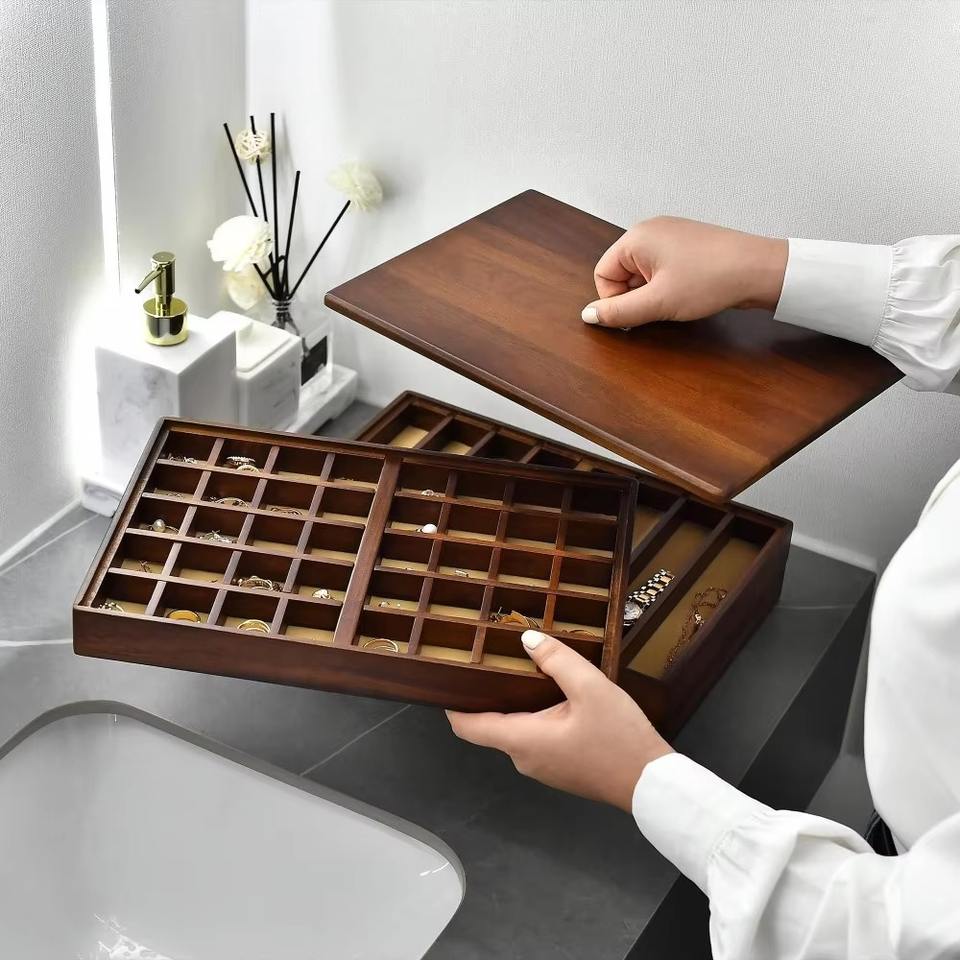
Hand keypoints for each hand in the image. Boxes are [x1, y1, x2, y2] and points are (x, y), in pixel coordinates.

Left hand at [446, 631, 671, 811]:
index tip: (447, 680)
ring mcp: (542, 768)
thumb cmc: (620, 738)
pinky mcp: (560, 769)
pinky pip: (536, 738)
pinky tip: (555, 695)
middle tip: (494, 659)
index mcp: (522, 740)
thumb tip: (527, 639)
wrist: (651, 784)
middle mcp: (524, 758)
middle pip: (492, 724)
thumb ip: (558, 660)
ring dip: (518, 703)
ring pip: (517, 730)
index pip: (468, 727)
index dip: (452, 705)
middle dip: (491, 694)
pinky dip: (537, 716)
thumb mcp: (591, 688)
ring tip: (526, 669)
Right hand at [581, 216, 787, 328]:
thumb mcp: (657, 303)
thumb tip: (587, 316)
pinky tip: (688, 291)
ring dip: (653, 292)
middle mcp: (650, 230)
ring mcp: (670, 235)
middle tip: (661, 306)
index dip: (615, 300)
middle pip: (621, 272)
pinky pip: (662, 269)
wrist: (759, 270)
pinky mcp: (687, 244)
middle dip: (636, 296)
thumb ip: (618, 312)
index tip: (638, 313)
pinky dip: (668, 285)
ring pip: (643, 273)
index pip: (603, 274)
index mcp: (636, 237)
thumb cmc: (711, 279)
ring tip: (679, 298)